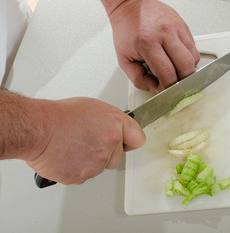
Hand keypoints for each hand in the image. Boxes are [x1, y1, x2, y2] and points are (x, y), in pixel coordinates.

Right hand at [26, 97, 144, 184]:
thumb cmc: (59, 116)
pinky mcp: (83, 176)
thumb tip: (117, 130)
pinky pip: (84, 176)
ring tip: (74, 147)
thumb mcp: (93, 108)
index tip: (126, 143)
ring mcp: (97, 161)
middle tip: (87, 142)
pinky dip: (76, 170)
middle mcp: (110, 142)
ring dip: (90, 161)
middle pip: (118, 156)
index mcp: (115, 123)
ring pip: (100, 167)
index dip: (129, 141)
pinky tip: (68, 156)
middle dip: (106, 152)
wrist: (36, 129)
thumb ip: (111, 122)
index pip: (138, 139)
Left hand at [107, 0, 199, 92]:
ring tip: (175, 69)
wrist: (131, 6)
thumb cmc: (127, 30)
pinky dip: (188, 57)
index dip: (168, 87)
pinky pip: (194, 48)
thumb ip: (139, 79)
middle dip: (182, 80)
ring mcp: (177, 28)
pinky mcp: (183, 26)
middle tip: (174, 82)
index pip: (167, 73)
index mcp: (148, 43)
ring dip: (187, 69)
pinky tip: (177, 57)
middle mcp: (165, 33)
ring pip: (194, 58)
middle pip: (186, 66)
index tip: (165, 89)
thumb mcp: (124, 59)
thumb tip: (156, 89)